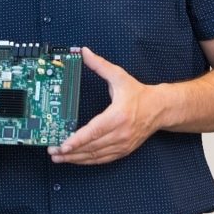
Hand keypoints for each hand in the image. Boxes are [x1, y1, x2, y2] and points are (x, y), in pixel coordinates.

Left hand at [48, 46, 157, 164]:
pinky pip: (103, 159)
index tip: (63, 145)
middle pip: (92, 146)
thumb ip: (100, 65)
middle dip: (70, 151)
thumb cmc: (139, 94)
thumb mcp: (119, 76)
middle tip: (53, 151)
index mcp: (118, 116)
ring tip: (59, 158)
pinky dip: (88, 161)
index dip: (78, 140)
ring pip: (96, 155)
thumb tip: (84, 52)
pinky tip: (76, 160)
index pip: (94, 131)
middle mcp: (120, 133)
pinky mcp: (124, 150)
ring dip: (77, 159)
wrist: (160, 109)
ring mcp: (122, 144)